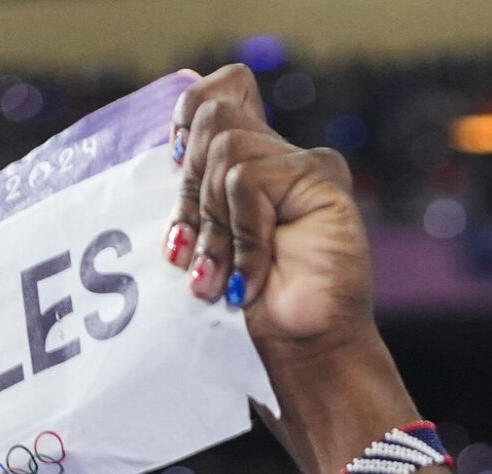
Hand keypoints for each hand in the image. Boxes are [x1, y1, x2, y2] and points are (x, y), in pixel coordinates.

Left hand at [170, 68, 403, 473]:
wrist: (302, 362)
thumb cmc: (252, 323)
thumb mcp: (204, 253)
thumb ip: (194, 201)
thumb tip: (168, 154)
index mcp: (248, 166)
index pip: (211, 94)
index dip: (184, 122)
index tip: (173, 173)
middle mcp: (277, 157)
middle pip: (211, 116)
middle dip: (190, 193)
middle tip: (195, 260)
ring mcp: (304, 165)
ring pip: (226, 148)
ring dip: (214, 226)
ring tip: (220, 282)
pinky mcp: (324, 177)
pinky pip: (250, 180)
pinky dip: (242, 237)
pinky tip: (251, 281)